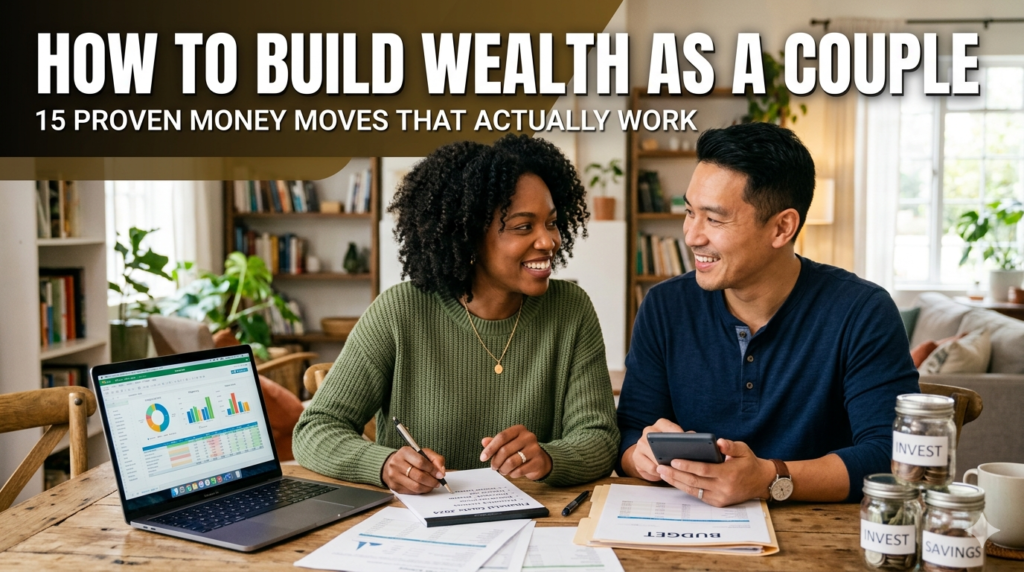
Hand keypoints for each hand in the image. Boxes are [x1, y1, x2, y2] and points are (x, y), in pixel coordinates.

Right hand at [381, 447, 445, 493]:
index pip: (421, 462)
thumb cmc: (410, 458)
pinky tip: (423, 487)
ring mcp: (394, 476)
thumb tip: (441, 472)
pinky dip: (420, 491)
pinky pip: (411, 492)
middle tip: (438, 482)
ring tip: (432, 485)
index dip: (433, 470)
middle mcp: (397, 463)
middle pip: (419, 476)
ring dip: (427, 488)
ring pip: (415, 486)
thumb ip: (436, 459)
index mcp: (405, 452)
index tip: (440, 475)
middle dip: (432, 481)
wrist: (392, 464)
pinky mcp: (394, 486)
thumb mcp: (424, 453)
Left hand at [480, 425, 551, 479]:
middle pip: (505, 450)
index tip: (483, 458)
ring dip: (503, 469)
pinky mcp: (538, 462)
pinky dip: (512, 474)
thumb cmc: (521, 450)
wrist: (540, 460)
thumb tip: (484, 441)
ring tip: (502, 470)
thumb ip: (496, 442)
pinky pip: (519, 470)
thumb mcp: (508, 443)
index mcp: (519, 429)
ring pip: (511, 462)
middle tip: (493, 467)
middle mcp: (528, 437)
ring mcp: (535, 449)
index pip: (502, 437)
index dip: (490, 448)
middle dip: (496, 461)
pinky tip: (512, 473)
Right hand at [629, 418, 684, 481]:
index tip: (687, 446)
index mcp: (661, 424)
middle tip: (681, 462)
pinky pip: (651, 467)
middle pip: (661, 442)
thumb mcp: (677, 442)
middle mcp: (648, 431)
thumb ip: (686, 438)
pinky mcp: (636, 456)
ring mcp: (640, 443)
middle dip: (672, 454)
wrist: (646, 458)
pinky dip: (660, 473)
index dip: (680, 438)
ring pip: (656, 456)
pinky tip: (665, 473)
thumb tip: (694, 438)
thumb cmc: (666, 449)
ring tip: (675, 470)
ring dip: (666, 466)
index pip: (671, 428)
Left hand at [655, 438, 775, 506]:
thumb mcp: (743, 449)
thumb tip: (718, 441)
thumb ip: (730, 445)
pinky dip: (685, 488)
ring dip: (676, 482)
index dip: (688, 466)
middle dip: (676, 474)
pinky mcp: (718, 503)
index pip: (704, 470)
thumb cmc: (749, 463)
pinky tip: (675, 480)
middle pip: (694, 481)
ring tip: (662, 473)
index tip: (674, 460)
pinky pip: (698, 495)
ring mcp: (720, 497)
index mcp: (729, 473)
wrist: (761, 482)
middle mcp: (723, 488)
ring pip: (693, 490)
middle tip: (660, 467)